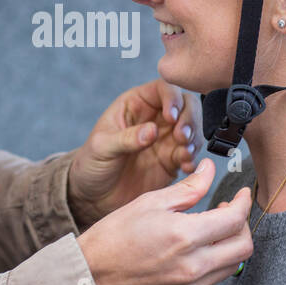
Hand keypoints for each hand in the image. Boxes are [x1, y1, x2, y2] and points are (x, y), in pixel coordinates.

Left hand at [67, 79, 200, 228]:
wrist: (93, 196)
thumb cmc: (92, 163)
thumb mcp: (102, 147)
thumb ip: (126, 138)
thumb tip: (152, 131)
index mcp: (136, 103)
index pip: (164, 88)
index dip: (172, 98)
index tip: (171, 116)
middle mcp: (155, 118)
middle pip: (186, 105)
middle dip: (189, 118)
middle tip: (182, 136)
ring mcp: (166, 139)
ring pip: (193, 129)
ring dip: (194, 139)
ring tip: (184, 153)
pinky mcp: (172, 160)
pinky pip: (190, 154)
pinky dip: (193, 159)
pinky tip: (185, 166)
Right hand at [77, 159, 252, 284]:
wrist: (91, 276)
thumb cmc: (114, 236)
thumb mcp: (150, 202)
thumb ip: (188, 188)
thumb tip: (210, 170)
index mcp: (184, 236)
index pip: (235, 219)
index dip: (243, 202)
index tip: (241, 194)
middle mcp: (192, 267)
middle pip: (244, 248)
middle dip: (242, 226)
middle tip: (229, 212)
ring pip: (231, 266)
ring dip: (229, 245)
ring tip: (210, 230)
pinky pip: (211, 281)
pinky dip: (211, 263)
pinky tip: (193, 251)